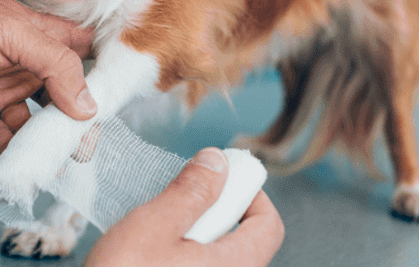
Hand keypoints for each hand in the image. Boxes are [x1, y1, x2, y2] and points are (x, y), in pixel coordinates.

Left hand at [0, 0, 96, 155]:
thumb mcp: (12, 31)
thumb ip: (56, 65)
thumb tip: (88, 106)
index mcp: (36, 36)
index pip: (82, 53)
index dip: (102, 72)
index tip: (123, 95)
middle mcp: (22, 67)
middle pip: (64, 98)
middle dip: (79, 120)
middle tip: (91, 140)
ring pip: (36, 128)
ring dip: (49, 144)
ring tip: (62, 159)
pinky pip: (4, 146)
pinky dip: (16, 158)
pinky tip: (25, 166)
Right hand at [85, 149, 284, 266]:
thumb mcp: (154, 226)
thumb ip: (191, 191)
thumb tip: (217, 161)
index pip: (269, 226)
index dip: (250, 194)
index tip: (221, 178)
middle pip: (242, 241)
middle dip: (212, 213)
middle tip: (176, 204)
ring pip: (215, 257)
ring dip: (192, 236)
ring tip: (156, 233)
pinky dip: (181, 256)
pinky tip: (149, 256)